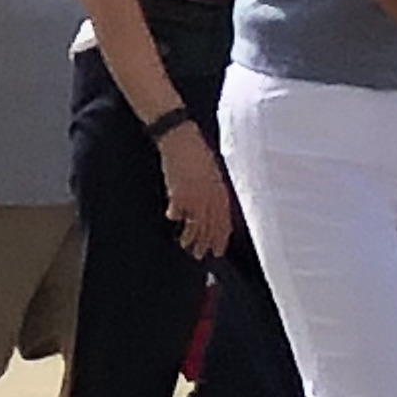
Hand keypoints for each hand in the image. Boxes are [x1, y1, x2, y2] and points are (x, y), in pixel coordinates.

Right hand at [156, 123, 233, 258]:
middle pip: (209, 228)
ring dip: (190, 238)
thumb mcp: (213, 174)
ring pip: (194, 225)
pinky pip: (177, 213)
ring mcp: (195, 198)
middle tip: (200, 255)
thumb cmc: (198, 153)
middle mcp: (210, 199)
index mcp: (221, 193)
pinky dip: (174, 217)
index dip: (220, 239)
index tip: (218, 251)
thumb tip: (214, 209)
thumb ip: (215, 192)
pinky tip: (172, 219)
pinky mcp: (179, 195)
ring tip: (185, 245)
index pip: (224, 223)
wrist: (182, 141)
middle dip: (205, 244)